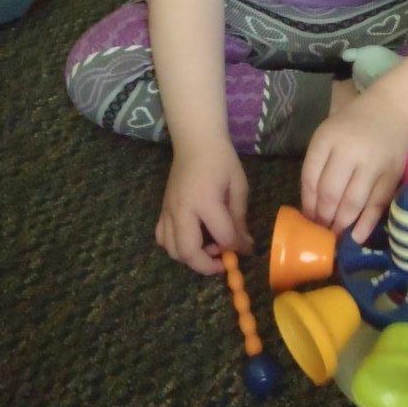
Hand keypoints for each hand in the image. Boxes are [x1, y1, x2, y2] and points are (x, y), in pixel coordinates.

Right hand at [155, 138, 251, 274]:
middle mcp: (182, 209)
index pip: (222, 235)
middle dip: (207, 265)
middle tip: (223, 260)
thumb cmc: (221, 159)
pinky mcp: (162, 210)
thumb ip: (239, 217)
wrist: (195, 141)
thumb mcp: (238, 185)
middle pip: (188, 252)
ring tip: (209, 247)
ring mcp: (168, 210)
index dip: (236, 247)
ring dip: (191, 257)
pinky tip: (192, 238)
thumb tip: (245, 245)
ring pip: (172, 250)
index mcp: (205, 200)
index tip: (245, 248)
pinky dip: (175, 247)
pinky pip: (162, 238)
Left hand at [301, 88, 407, 244]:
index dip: (307, 202)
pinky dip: (366, 223)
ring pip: (353, 202)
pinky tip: (357, 236)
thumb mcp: (328, 135)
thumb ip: (318, 165)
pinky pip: (377, 204)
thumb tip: (311, 207)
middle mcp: (350, 150)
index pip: (311, 177)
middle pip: (330, 192)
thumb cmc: (353, 126)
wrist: (393, 111)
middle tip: (321, 230)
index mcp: (328, 138)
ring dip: (342, 224)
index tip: (308, 218)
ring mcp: (373, 163)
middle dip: (323, 217)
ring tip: (336, 234)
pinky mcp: (392, 174)